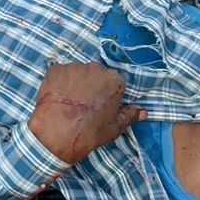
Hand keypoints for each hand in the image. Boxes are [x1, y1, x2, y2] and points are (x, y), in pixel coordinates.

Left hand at [27, 63, 143, 167]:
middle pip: (96, 74)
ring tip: (70, 102)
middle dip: (92, 85)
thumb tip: (143, 111)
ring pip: (78, 72)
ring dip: (76, 82)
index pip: (114, 83)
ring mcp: (74, 67)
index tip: (100, 106)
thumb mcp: (114, 127)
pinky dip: (60, 82)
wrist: (58, 132)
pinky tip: (58, 97)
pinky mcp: (56, 69)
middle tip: (84, 104)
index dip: (107, 95)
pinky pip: (60, 73)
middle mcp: (96, 68)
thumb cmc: (90, 131)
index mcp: (114, 80)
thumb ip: (130, 115)